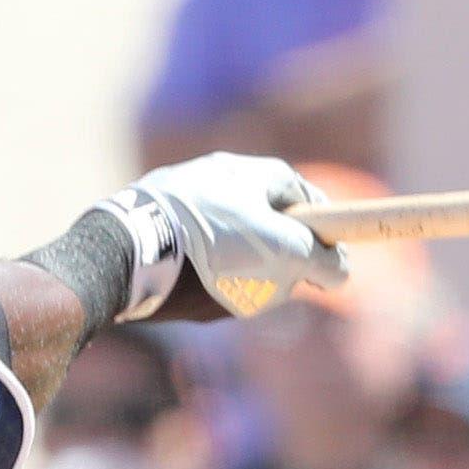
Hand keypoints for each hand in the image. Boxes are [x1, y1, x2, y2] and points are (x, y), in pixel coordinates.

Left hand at [111, 154, 348, 322]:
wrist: (127, 251)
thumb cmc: (210, 246)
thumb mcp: (280, 253)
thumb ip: (319, 259)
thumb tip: (340, 270)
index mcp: (254, 172)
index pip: (306, 196)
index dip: (323, 231)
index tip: (329, 261)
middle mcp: (219, 174)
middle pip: (267, 220)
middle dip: (275, 257)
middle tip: (277, 286)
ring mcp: (184, 194)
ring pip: (229, 239)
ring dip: (236, 271)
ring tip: (225, 296)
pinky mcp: (155, 220)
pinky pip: (193, 250)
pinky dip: (200, 274)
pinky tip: (191, 295)